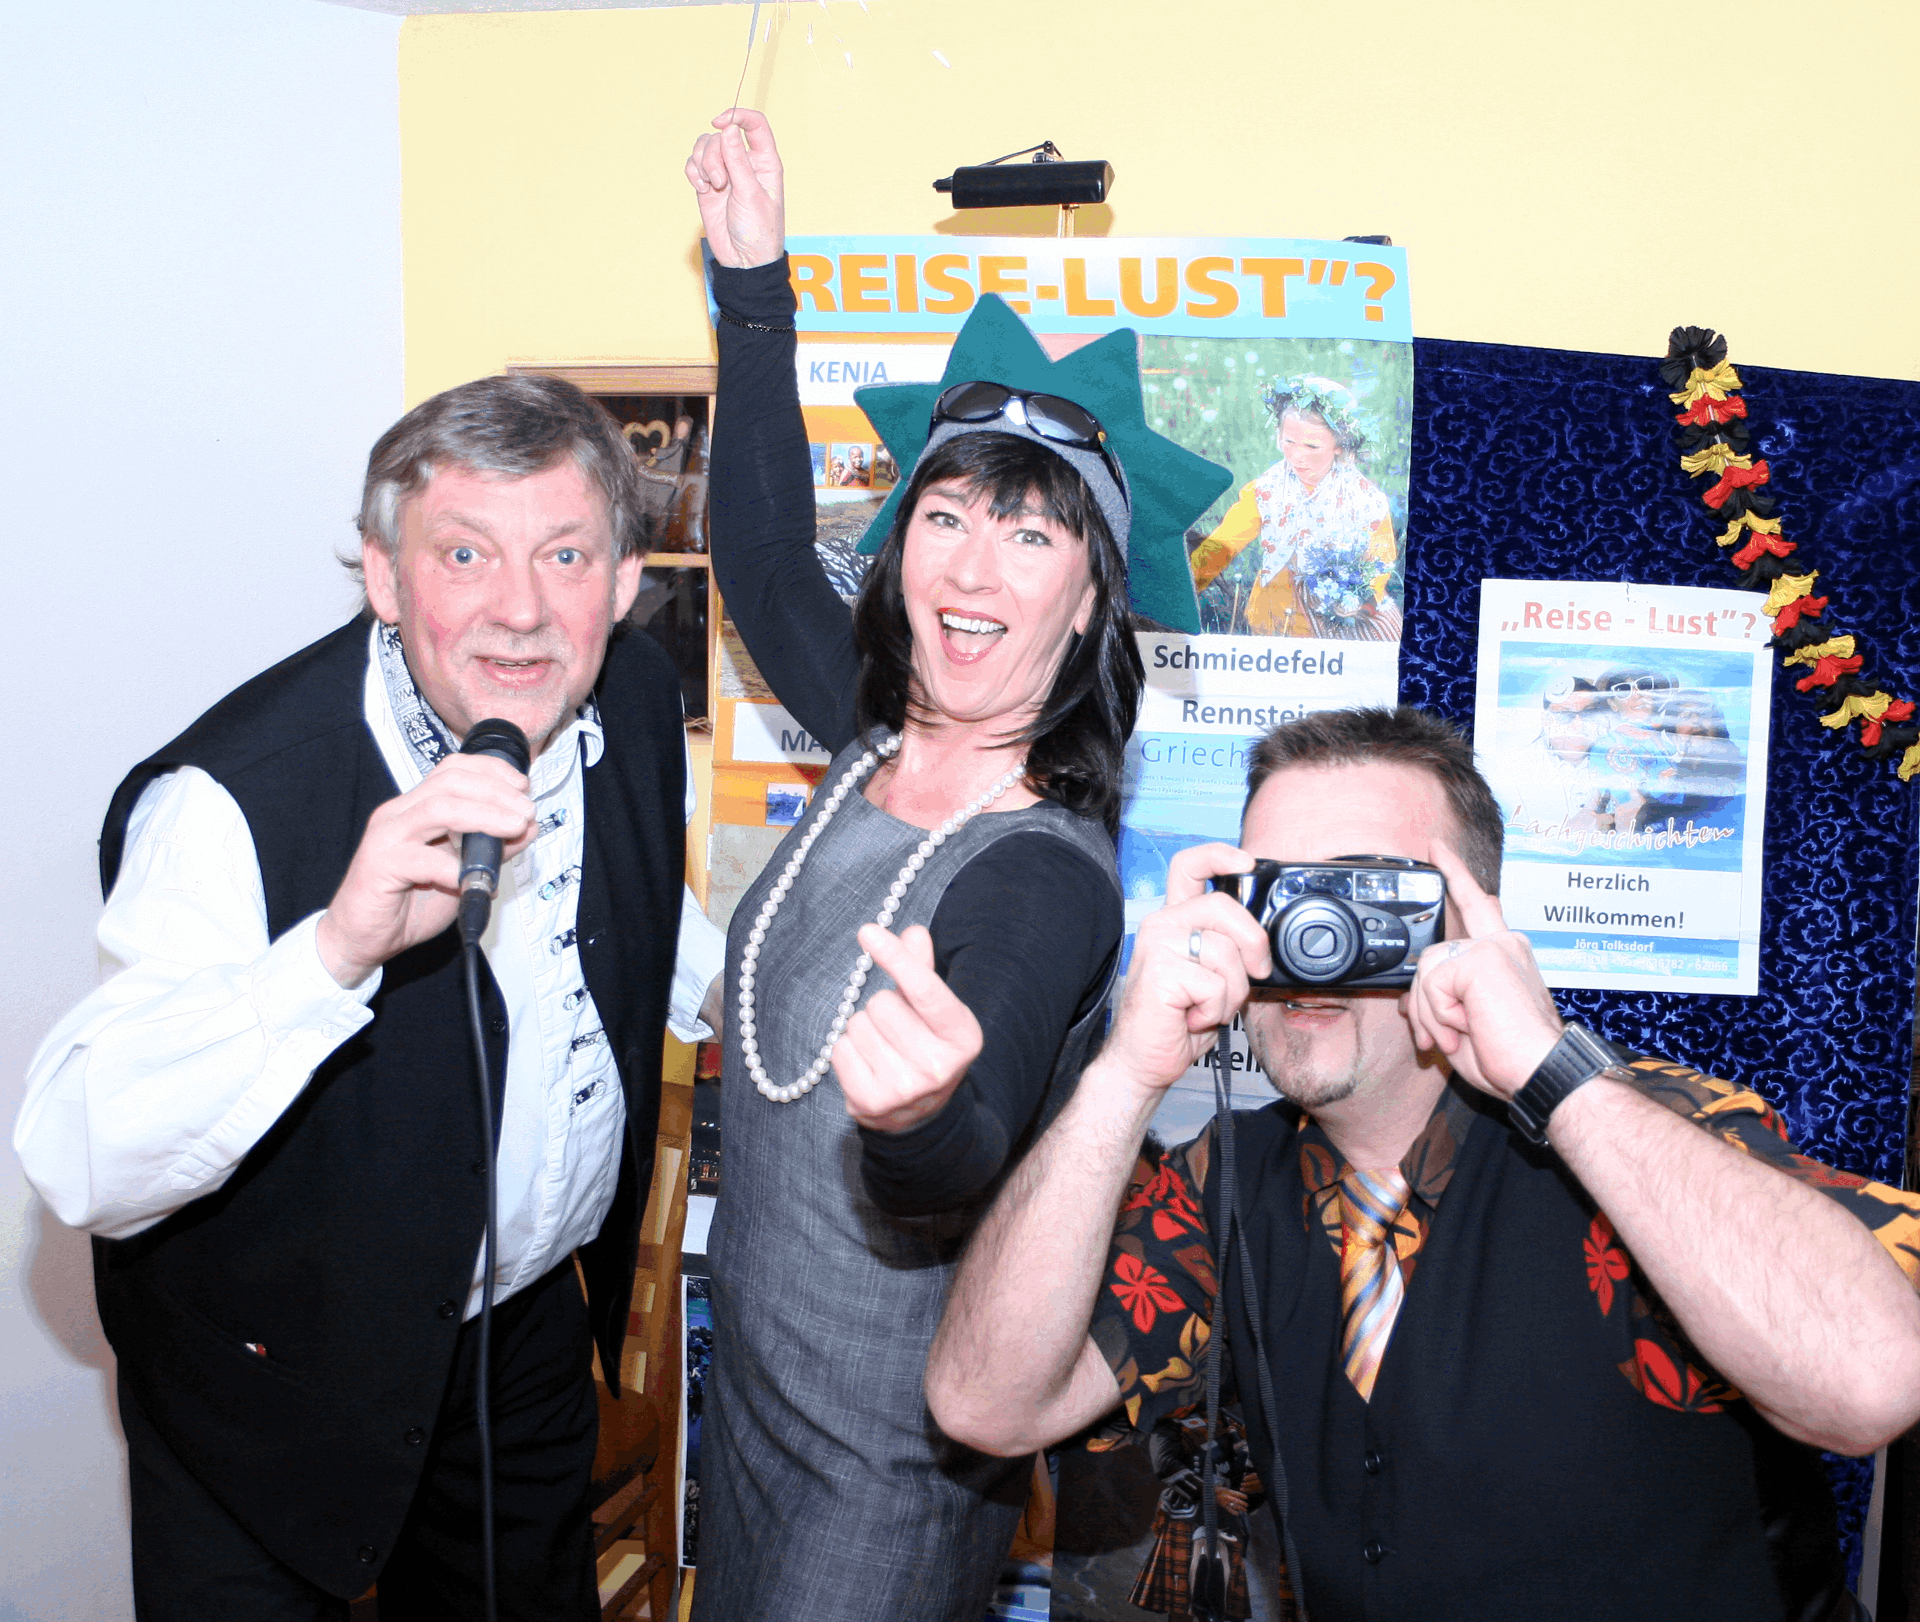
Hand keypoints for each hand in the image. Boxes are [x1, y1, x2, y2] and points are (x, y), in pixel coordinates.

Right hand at [315, 754, 534, 986]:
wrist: (364, 937)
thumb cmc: (410, 902)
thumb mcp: (461, 871)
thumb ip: (490, 849)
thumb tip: (527, 828)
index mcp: (416, 807)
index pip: (453, 768)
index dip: (491, 770)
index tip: (522, 786)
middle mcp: (399, 813)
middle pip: (450, 781)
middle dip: (496, 792)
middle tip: (526, 811)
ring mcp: (387, 836)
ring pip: (439, 809)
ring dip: (485, 816)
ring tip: (514, 828)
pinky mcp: (380, 865)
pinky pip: (424, 859)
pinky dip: (458, 869)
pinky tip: (477, 882)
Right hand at [685, 108, 784, 268]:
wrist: (743, 260)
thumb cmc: (758, 230)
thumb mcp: (750, 194)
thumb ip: (738, 160)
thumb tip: (728, 129)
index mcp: (765, 162)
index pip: (754, 124)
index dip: (737, 116)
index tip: (719, 123)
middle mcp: (745, 163)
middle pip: (722, 136)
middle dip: (714, 154)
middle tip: (720, 181)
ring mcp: (725, 173)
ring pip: (705, 147)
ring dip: (703, 163)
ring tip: (712, 186)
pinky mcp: (708, 184)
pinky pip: (694, 164)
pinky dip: (694, 172)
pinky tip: (701, 188)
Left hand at [833, 923, 980, 1132]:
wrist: (922, 1114)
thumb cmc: (927, 1046)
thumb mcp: (935, 1010)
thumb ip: (922, 970)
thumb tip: (913, 932)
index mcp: (963, 1036)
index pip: (924, 988)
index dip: (895, 957)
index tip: (868, 932)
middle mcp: (938, 1066)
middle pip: (882, 1003)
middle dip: (883, 1008)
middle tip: (897, 1029)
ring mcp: (904, 1089)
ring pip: (858, 1024)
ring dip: (865, 1029)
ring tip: (884, 1048)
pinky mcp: (870, 1102)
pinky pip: (840, 1049)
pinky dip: (848, 1050)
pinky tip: (868, 1064)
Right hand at [1097, 844, 1273, 1101]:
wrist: (1144, 1060)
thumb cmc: (1178, 1020)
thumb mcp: (1213, 976)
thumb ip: (1229, 949)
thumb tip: (1264, 944)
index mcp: (1175, 921)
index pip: (1190, 867)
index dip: (1220, 856)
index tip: (1247, 863)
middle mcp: (1162, 925)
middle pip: (1222, 906)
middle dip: (1253, 942)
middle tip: (1256, 972)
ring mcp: (1157, 946)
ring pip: (1225, 951)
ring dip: (1232, 991)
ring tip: (1208, 1007)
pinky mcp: (1159, 971)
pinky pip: (1214, 984)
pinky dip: (1215, 1009)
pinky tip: (1193, 1017)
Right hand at [1215, 1486, 1248, 1515]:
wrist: (1211, 1492)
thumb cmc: (1219, 1490)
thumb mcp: (1225, 1488)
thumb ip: (1232, 1492)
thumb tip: (1239, 1495)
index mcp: (1228, 1491)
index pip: (1237, 1494)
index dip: (1242, 1495)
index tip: (1246, 1497)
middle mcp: (1227, 1497)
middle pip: (1236, 1501)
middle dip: (1242, 1503)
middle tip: (1247, 1505)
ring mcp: (1225, 1502)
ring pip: (1234, 1505)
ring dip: (1240, 1508)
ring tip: (1245, 1510)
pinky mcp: (1223, 1505)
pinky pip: (1228, 1509)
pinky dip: (1233, 1512)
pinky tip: (1237, 1514)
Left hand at [1400, 843, 1562, 1099]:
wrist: (1540, 1073)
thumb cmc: (1512, 1057)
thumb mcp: (1466, 1024)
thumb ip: (1443, 998)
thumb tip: (1408, 996)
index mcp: (1504, 954)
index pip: (1477, 904)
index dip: (1455, 874)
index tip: (1436, 848)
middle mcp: (1502, 943)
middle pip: (1432, 955)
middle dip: (1425, 1004)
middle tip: (1449, 1034)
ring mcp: (1492, 947)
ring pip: (1426, 973)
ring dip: (1433, 1015)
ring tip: (1464, 1035)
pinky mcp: (1480, 958)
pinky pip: (1431, 985)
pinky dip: (1440, 1015)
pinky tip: (1469, 1026)